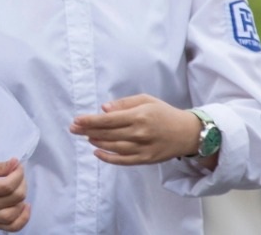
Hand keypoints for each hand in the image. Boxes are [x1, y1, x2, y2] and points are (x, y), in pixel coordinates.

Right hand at [0, 158, 29, 230]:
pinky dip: (24, 218)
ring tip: (18, 188)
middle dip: (22, 182)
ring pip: (16, 211)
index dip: (18, 174)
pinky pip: (14, 227)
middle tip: (18, 175)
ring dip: (23, 198)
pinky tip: (25, 206)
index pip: (7, 185)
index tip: (19, 166)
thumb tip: (16, 163)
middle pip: (15, 197)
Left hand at [69, 94, 202, 165]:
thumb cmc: (164, 113)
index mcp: (139, 116)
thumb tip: (104, 108)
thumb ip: (124, 103)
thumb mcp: (146, 100)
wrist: (187, 133)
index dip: (90, 120)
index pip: (109, 119)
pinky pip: (123, 161)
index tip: (76, 120)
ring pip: (113, 147)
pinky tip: (97, 152)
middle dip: (87, 131)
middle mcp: (140, 133)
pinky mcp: (146, 159)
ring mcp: (142, 148)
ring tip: (85, 137)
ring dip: (96, 142)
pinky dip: (108, 158)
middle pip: (108, 134)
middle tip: (73, 129)